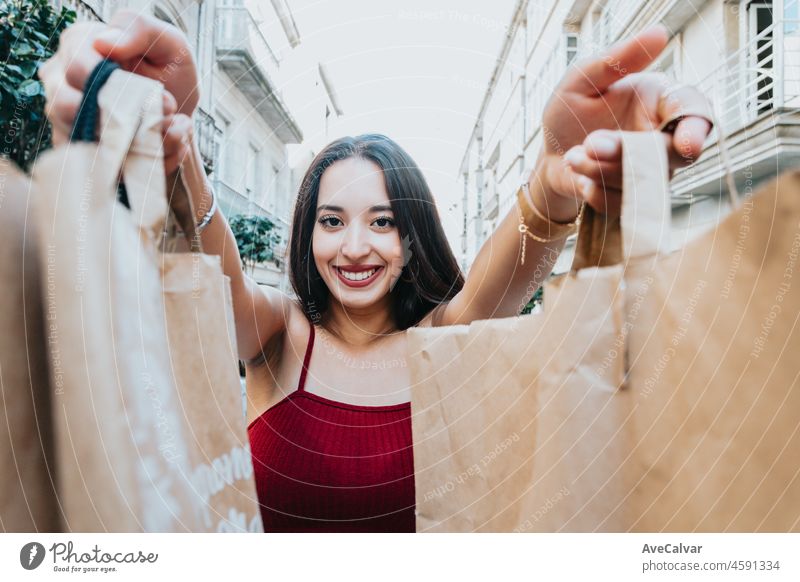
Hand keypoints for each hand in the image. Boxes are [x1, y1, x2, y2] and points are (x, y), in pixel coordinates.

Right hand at [38, 10, 198, 174]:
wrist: (183, 108)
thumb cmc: (169, 68)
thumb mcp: (166, 41)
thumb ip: (137, 30)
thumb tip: (103, 43)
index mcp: (78, 48)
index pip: (77, 69)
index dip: (116, 86)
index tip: (154, 92)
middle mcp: (63, 85)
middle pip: (70, 110)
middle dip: (128, 118)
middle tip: (167, 112)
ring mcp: (70, 122)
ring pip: (88, 142)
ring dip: (143, 142)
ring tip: (176, 129)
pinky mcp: (87, 154)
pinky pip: (107, 170)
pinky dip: (149, 163)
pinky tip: (173, 148)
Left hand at [533, 25, 712, 218]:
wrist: (550, 155)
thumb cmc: (571, 112)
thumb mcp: (583, 79)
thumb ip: (618, 60)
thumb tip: (659, 32)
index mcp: (660, 102)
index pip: (695, 112)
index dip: (695, 128)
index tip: (686, 144)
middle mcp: (662, 138)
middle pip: (668, 154)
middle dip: (625, 152)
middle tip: (590, 144)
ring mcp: (650, 172)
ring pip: (642, 181)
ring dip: (601, 171)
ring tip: (574, 156)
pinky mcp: (632, 199)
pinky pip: (622, 203)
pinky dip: (594, 190)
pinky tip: (579, 177)